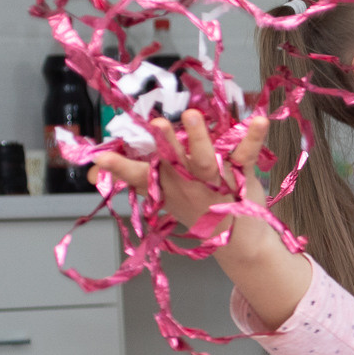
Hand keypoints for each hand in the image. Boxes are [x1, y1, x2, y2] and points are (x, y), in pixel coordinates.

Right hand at [90, 108, 275, 249]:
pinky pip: (246, 154)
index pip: (137, 175)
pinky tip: (260, 120)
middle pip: (172, 161)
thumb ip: (131, 178)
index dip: (118, 166)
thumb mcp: (161, 195)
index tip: (100, 157)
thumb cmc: (197, 208)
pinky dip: (254, 137)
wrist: (237, 240)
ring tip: (192, 114)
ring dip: (198, 137)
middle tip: (156, 123)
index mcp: (165, 183)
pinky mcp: (241, 177)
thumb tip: (93, 167)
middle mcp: (186, 181)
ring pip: (203, 158)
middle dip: (164, 141)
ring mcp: (214, 180)